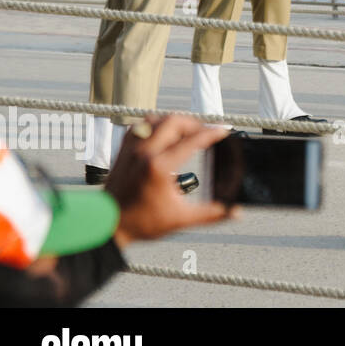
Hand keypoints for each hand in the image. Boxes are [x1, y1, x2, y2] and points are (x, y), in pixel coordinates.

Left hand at [107, 115, 232, 246]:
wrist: (107, 226)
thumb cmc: (142, 223)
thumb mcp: (181, 219)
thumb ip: (212, 214)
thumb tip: (237, 213)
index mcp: (159, 167)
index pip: (193, 140)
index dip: (212, 133)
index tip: (224, 132)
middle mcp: (144, 153)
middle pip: (174, 121)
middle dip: (194, 123)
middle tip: (205, 131)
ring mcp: (131, 150)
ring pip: (156, 119)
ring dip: (174, 121)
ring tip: (186, 131)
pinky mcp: (123, 151)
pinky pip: (140, 125)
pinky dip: (155, 124)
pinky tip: (163, 133)